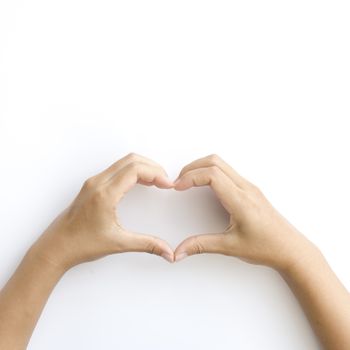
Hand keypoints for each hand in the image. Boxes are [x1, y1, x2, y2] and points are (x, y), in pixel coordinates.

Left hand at [31, 153, 174, 270]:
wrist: (56, 247)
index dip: (156, 173)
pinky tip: (141, 183)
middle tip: (165, 181)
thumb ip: (147, 244)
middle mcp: (98, 183)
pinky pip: (117, 169)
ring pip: (124, 162)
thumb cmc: (81, 244)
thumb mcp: (118, 243)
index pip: (135, 169)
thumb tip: (168, 252)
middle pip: (131, 160)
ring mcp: (94, 182)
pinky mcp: (92, 185)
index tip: (168, 184)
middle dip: (152, 167)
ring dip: (143, 167)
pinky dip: (133, 171)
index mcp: (105, 194)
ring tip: (157, 182)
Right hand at [173, 154, 314, 269]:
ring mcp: (249, 187)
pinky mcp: (249, 190)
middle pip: (215, 162)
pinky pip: (228, 172)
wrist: (291, 249)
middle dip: (192, 167)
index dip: (191, 177)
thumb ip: (201, 245)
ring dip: (201, 168)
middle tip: (179, 181)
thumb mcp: (230, 247)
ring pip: (221, 164)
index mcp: (241, 200)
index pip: (212, 175)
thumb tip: (179, 251)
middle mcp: (246, 188)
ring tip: (188, 182)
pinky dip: (211, 172)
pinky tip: (204, 185)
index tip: (178, 187)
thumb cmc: (267, 247)